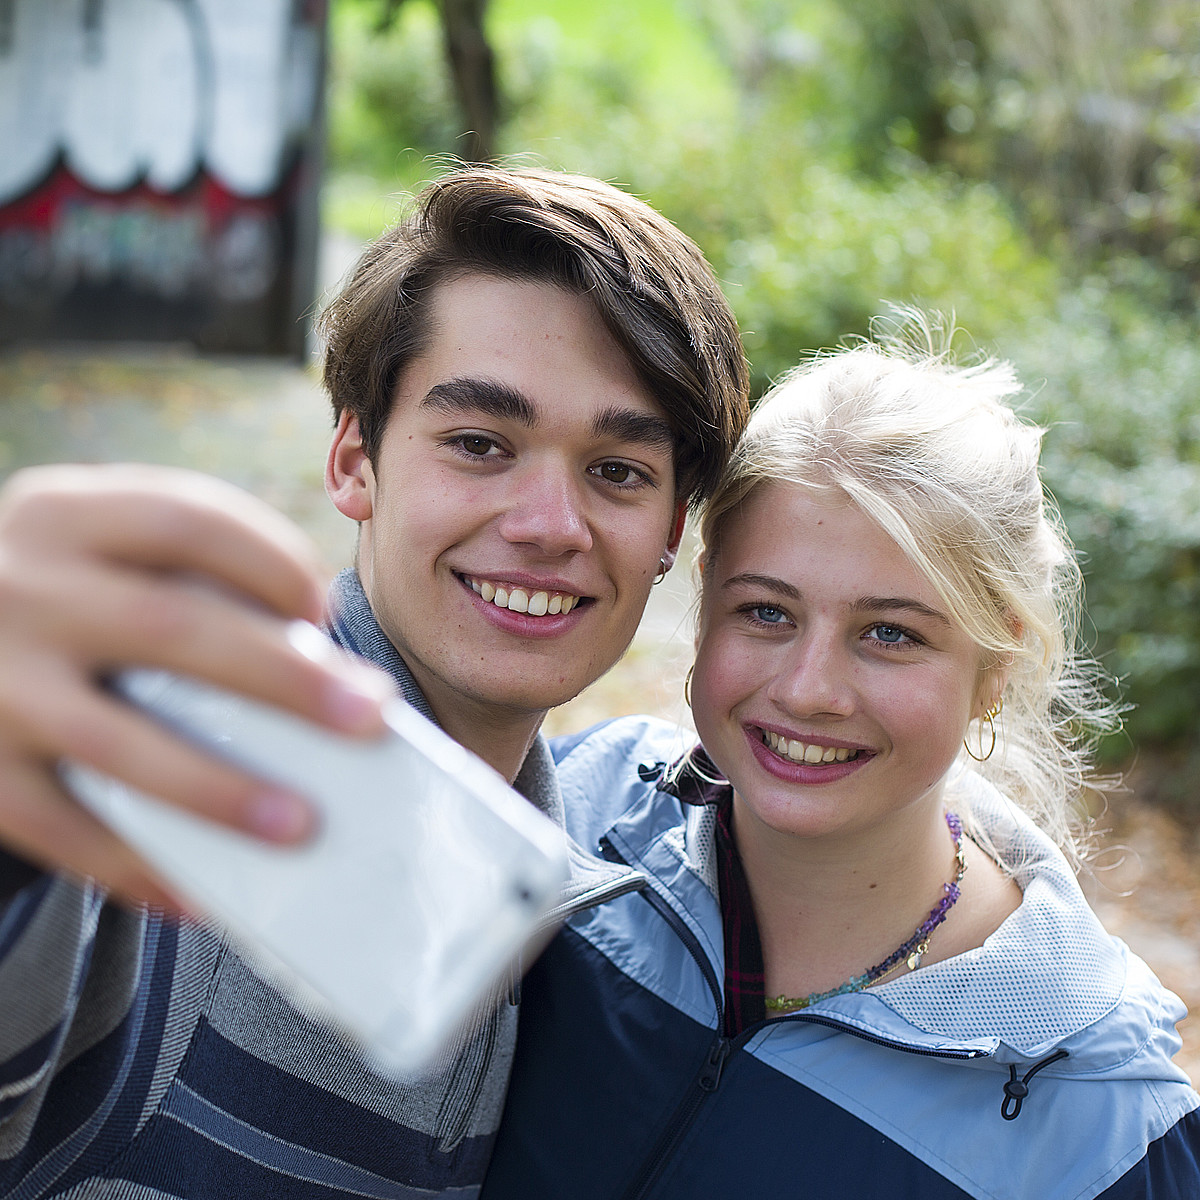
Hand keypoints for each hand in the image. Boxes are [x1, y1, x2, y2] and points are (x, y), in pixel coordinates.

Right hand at [0, 464, 392, 908]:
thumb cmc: (61, 604)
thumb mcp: (97, 555)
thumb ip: (186, 580)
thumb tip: (320, 671)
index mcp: (67, 514)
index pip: (188, 520)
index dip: (272, 560)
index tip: (325, 610)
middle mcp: (23, 589)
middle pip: (172, 628)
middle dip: (284, 678)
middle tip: (369, 717)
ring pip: (117, 741)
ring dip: (219, 789)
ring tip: (302, 824)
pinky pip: (60, 828)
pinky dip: (135, 866)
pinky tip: (197, 892)